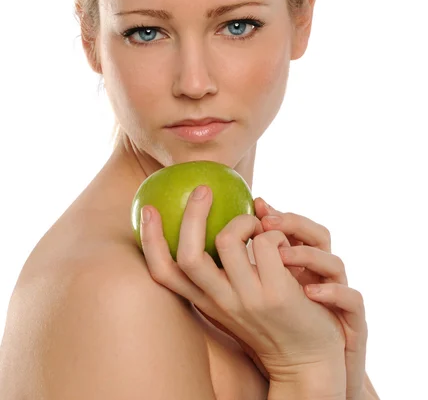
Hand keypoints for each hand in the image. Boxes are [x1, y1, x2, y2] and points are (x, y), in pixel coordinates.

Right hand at [140, 185, 345, 383]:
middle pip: (189, 255)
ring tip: (259, 225)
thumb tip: (216, 215)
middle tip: (203, 190)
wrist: (309, 358)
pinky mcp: (276, 295)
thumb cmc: (273, 317)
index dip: (150, 241)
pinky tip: (283, 241)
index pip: (164, 273)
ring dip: (245, 219)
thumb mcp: (240, 295)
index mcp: (206, 300)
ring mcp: (247, 299)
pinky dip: (274, 232)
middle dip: (192, 216)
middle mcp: (221, 302)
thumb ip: (224, 267)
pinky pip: (266, 243)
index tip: (148, 210)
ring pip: (228, 240)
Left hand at [254, 197, 367, 399]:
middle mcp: (323, 274)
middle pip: (319, 235)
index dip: (280, 215)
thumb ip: (253, 257)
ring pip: (334, 262)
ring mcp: (339, 295)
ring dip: (308, 256)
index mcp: (303, 263)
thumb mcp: (268, 287)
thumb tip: (223, 227)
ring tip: (283, 256)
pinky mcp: (354, 320)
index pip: (299, 227)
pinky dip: (332, 293)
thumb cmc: (286, 322)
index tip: (257, 206)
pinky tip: (311, 292)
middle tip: (267, 222)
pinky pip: (352, 300)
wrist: (314, 367)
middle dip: (294, 223)